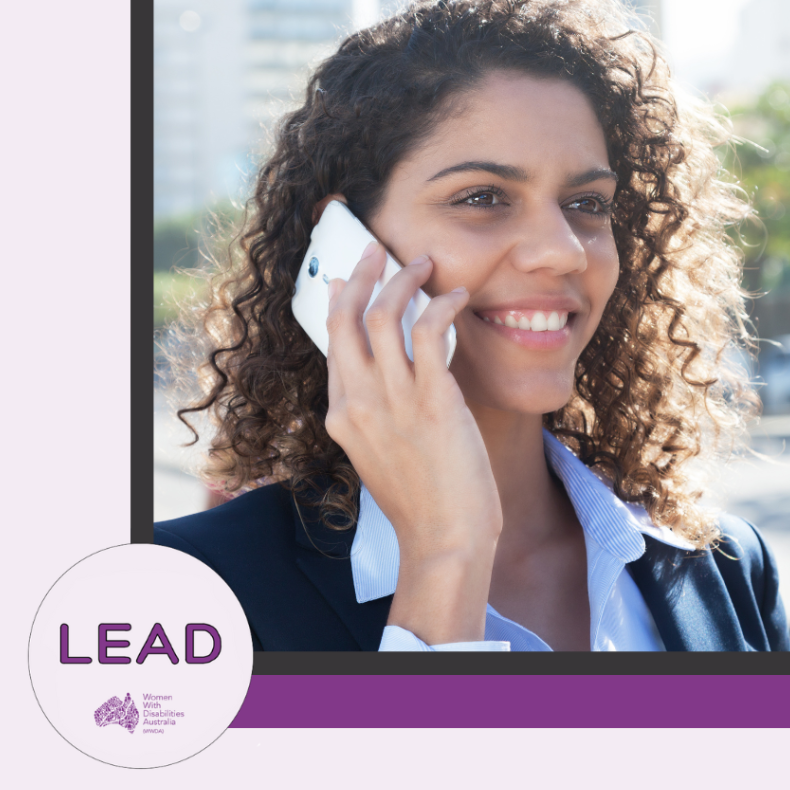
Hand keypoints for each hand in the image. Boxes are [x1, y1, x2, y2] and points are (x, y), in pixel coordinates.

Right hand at [324, 241, 501, 642]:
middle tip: (376, 250)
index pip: (332, 342)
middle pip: (345, 318)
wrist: (444, 539)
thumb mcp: (381, 452)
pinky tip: (457, 297)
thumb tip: (383, 373)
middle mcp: (358, 402)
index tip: (350, 278)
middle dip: (359, 275)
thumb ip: (374, 411)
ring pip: (384, 317)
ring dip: (403, 280)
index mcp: (341, 414)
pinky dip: (442, 305)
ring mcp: (393, 402)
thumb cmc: (423, 500)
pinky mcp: (433, 402)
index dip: (341, 302)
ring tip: (425, 264)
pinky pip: (429, 333)